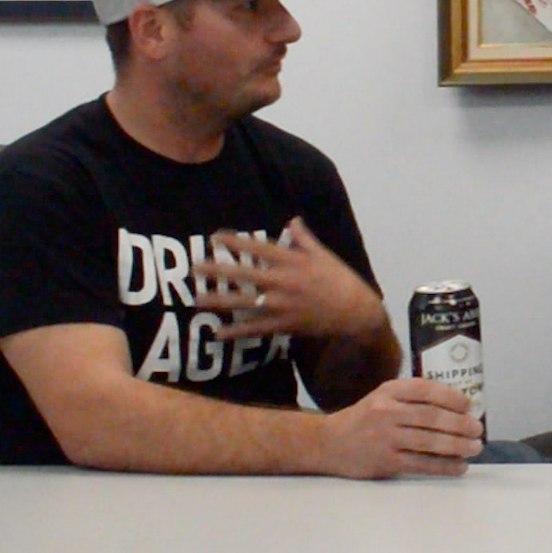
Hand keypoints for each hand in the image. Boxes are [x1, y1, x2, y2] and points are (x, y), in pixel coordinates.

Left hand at [193, 217, 384, 340]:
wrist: (356, 311)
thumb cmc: (341, 280)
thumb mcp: (324, 255)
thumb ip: (304, 239)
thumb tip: (293, 220)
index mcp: (294, 261)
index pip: (259, 248)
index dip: (236, 242)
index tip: (215, 237)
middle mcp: (285, 281)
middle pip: (244, 274)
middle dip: (218, 270)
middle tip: (194, 267)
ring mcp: (283, 304)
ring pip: (245, 302)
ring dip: (220, 300)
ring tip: (197, 298)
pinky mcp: (285, 324)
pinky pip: (256, 328)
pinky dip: (237, 331)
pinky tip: (219, 332)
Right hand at [318, 378, 482, 478]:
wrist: (328, 444)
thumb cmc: (364, 419)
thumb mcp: (382, 398)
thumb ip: (412, 398)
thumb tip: (457, 406)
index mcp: (388, 391)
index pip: (425, 390)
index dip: (450, 396)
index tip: (469, 405)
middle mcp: (386, 412)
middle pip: (431, 417)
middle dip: (460, 424)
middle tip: (477, 429)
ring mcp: (385, 438)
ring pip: (429, 441)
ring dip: (457, 445)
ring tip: (475, 447)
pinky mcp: (386, 462)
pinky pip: (421, 464)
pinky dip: (444, 466)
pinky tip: (459, 466)